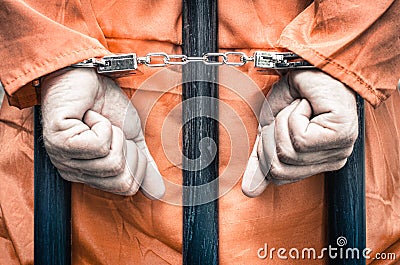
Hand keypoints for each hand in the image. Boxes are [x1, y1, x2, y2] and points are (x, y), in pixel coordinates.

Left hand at [41, 68, 164, 198]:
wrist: (88, 75)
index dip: (135, 161)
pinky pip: (99, 145)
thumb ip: (144, 165)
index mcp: (90, 174)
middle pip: (121, 179)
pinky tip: (88, 115)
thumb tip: (159, 192)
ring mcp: (63, 158)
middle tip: (110, 129)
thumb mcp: (132, 138)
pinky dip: (103, 124)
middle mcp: (73, 171)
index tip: (121, 137)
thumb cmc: (106, 104)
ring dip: (113, 133)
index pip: (127, 187)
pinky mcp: (60, 142)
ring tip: (98, 121)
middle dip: (126, 147)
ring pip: (111, 162)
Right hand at [242, 70, 357, 196]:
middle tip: (287, 115)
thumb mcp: (269, 130)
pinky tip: (307, 105)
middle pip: (280, 169)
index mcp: (316, 163)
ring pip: (288, 152)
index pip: (279, 177)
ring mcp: (338, 150)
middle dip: (272, 137)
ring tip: (299, 107)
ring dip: (284, 121)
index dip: (265, 152)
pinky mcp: (340, 136)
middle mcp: (331, 161)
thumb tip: (249, 191)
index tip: (272, 129)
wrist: (311, 66)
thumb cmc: (294, 94)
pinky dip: (294, 115)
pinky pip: (300, 138)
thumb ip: (261, 160)